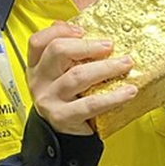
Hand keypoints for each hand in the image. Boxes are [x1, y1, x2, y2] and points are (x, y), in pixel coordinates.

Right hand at [25, 21, 136, 135]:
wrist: (60, 137)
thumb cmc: (65, 99)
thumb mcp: (58, 74)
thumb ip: (67, 52)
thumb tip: (82, 28)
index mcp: (36, 66)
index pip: (38, 41)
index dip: (60, 31)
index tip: (82, 30)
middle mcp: (39, 81)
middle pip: (58, 51)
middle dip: (88, 46)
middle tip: (110, 45)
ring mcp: (49, 99)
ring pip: (77, 75)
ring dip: (106, 67)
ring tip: (125, 64)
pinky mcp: (63, 117)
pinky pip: (91, 103)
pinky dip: (113, 96)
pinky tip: (128, 91)